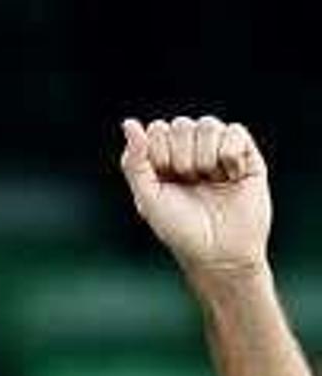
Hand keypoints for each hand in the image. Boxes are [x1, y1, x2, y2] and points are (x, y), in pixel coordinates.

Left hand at [120, 116, 270, 271]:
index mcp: (164, 157)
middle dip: (182, 157)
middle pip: (181, 124)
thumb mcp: (147, 197)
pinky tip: (230, 176)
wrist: (219, 252)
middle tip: (190, 183)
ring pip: (207, 124)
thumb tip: (129, 123)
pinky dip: (229, 155)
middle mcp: (190, 149)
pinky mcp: (246, 155)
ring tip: (210, 180)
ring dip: (205, 157)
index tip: (167, 180)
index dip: (160, 154)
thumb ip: (134, 161)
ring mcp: (218, 150)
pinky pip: (235, 131)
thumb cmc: (180, 228)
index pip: (157, 129)